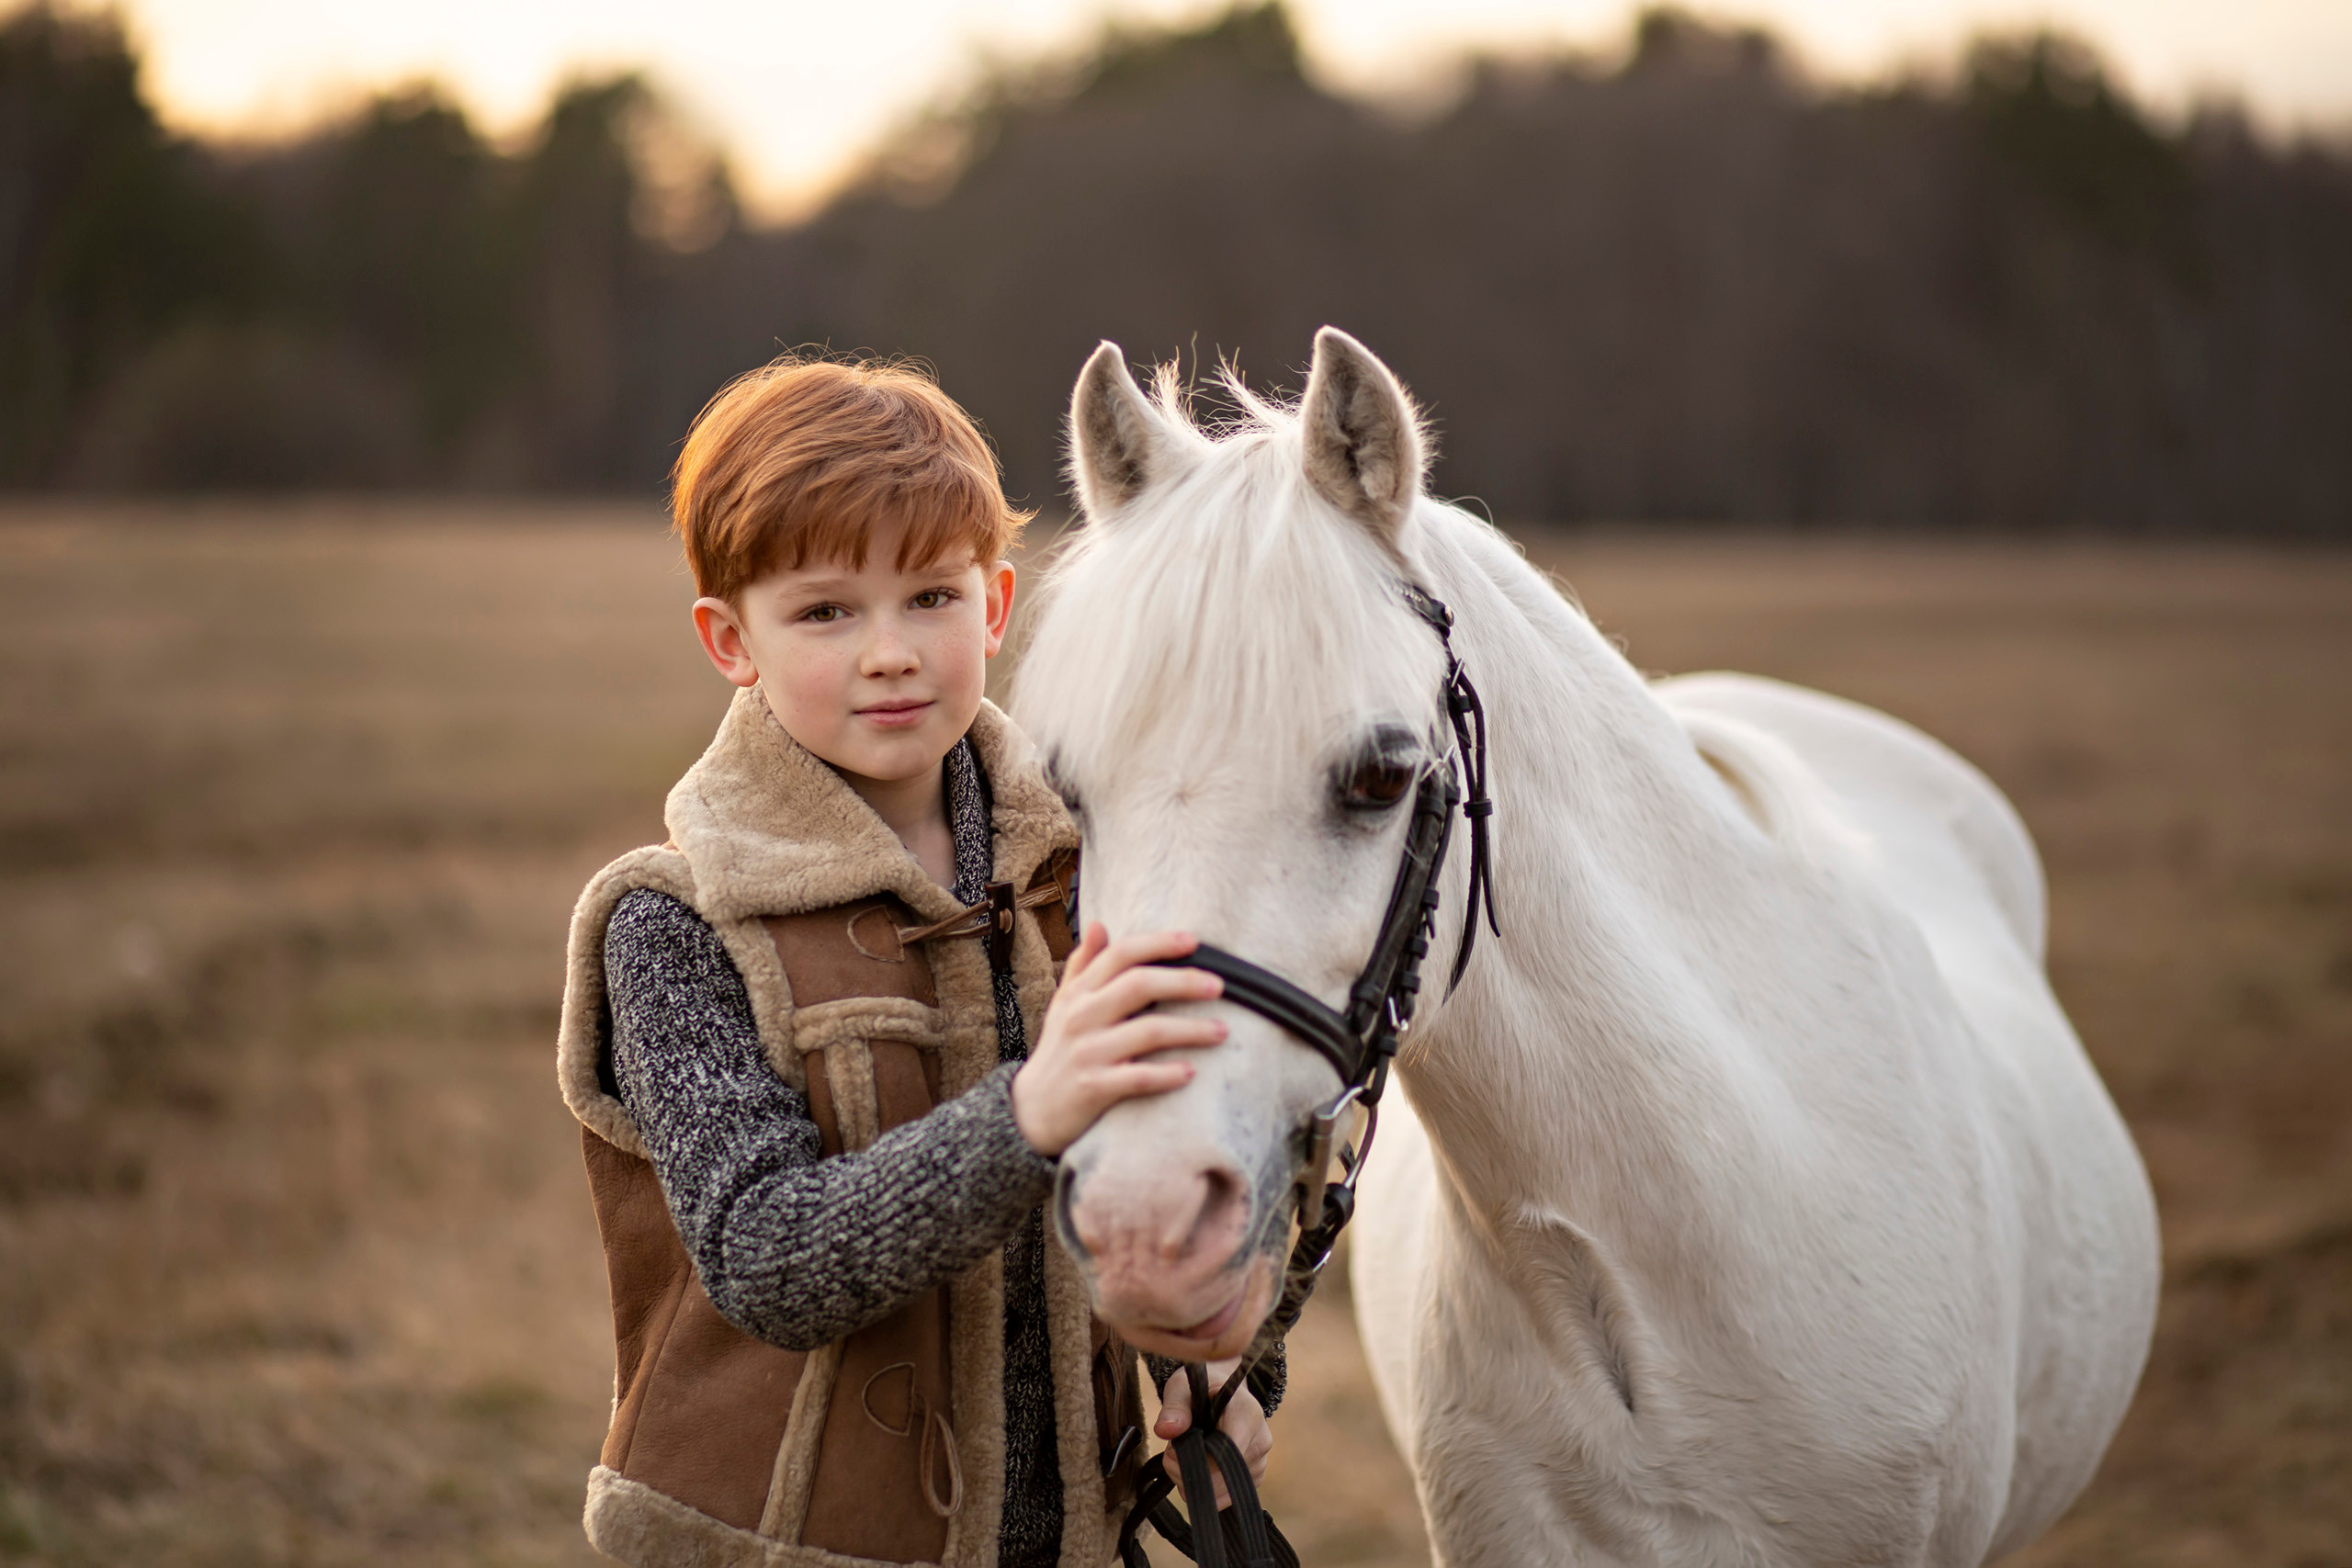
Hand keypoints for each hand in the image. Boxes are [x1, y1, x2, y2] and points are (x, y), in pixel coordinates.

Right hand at [1010, 924, 1225, 1156]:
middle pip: (1138, 985)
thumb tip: (1099, 925)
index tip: (1194, 941)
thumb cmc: (1059, 1051)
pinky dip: (1167, 1074)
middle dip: (1183, 982)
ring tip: (1222, 1030)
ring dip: (1190, 1030)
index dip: (1158, 943)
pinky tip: (1191, 1071)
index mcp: (1078, 992)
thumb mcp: (1064, 1005)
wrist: (1032, 1110)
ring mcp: (1087, 1053)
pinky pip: (1138, 1077)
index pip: (1120, 954)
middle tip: (1219, 986)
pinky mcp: (1093, 1088)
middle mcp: (1081, 1017)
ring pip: (1147, 1031)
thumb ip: (1082, 965)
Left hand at [1155, 1359, 1270, 1508]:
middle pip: (1221, 1478)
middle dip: (1187, 1472)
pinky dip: (1202, 1491)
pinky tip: (1196, 1469)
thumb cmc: (1202, 1390)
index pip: (1228, 1450)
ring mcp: (1259, 1463)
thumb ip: (1174, 1407)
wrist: (1224, 1396)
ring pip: (1220, 1494)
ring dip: (1192, 1483)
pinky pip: (1223, 1500)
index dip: (1195, 1458)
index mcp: (1248, 1413)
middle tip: (1171, 1453)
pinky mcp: (1253, 1480)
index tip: (1172, 1450)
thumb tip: (1166, 1430)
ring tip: (1185, 1457)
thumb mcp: (1182, 1388)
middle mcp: (1260, 1441)